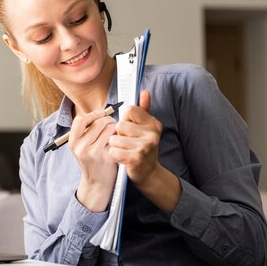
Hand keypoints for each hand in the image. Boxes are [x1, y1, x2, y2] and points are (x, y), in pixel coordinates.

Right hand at [70, 108, 117, 211]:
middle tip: (111, 123)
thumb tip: (100, 112)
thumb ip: (86, 131)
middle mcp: (81, 147)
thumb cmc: (92, 161)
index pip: (80, 120)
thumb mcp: (81, 147)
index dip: (92, 114)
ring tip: (115, 133)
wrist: (97, 183)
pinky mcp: (106, 157)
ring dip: (114, 127)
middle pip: (97, 122)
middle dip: (107, 119)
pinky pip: (116, 138)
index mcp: (73, 143)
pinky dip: (119, 137)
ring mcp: (94, 153)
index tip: (100, 114)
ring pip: (109, 128)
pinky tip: (118, 142)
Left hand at [108, 90, 180, 211]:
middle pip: (120, 125)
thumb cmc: (142, 148)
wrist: (148, 174)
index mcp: (153, 123)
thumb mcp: (145, 128)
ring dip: (115, 146)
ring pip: (114, 139)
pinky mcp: (136, 158)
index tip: (130, 130)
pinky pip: (113, 151)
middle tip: (128, 143)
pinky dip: (114, 155)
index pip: (129, 110)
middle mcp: (152, 134)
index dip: (125, 120)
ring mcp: (145, 146)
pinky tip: (122, 159)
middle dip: (118, 135)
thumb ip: (143, 109)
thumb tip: (144, 91)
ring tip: (125, 151)